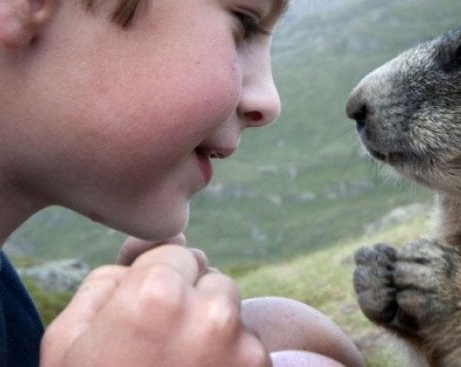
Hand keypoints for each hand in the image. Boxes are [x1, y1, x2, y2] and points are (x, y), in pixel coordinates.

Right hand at [40, 244, 270, 366]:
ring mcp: (243, 345)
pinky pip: (248, 345)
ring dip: (213, 329)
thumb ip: (110, 278)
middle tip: (161, 346)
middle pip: (210, 278)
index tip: (144, 313)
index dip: (156, 281)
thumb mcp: (68, 339)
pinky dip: (231, 358)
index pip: (176, 252)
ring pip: (232, 311)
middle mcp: (210, 312)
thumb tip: (154, 249)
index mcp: (157, 294)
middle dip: (190, 300)